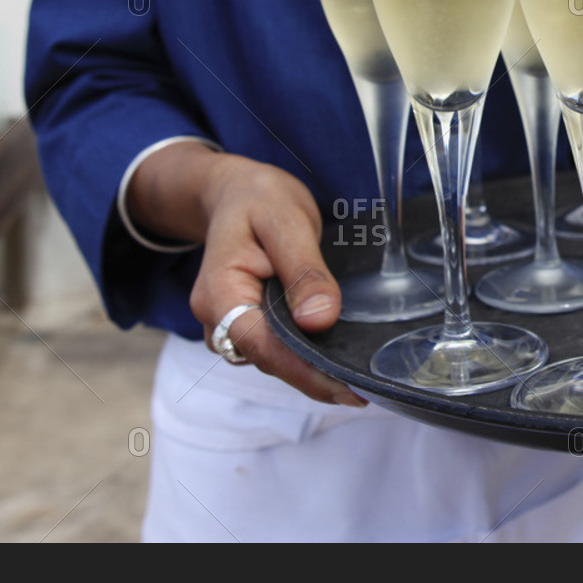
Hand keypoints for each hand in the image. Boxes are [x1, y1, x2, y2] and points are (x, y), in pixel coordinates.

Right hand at [129, 143, 366, 405]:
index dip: (304, 372)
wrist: (237, 192)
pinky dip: (305, 354)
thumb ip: (304, 271)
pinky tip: (337, 358)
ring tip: (359, 379)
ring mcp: (230, 323)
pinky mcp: (249, 322)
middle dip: (314, 378)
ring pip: (273, 358)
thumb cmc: (259, 200)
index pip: (260, 346)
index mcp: (220, 292)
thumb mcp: (287, 221)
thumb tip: (320, 320)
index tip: (346, 389)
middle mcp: (218, 317)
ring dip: (311, 370)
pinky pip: (276, 347)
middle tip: (364, 391)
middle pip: (268, 360)